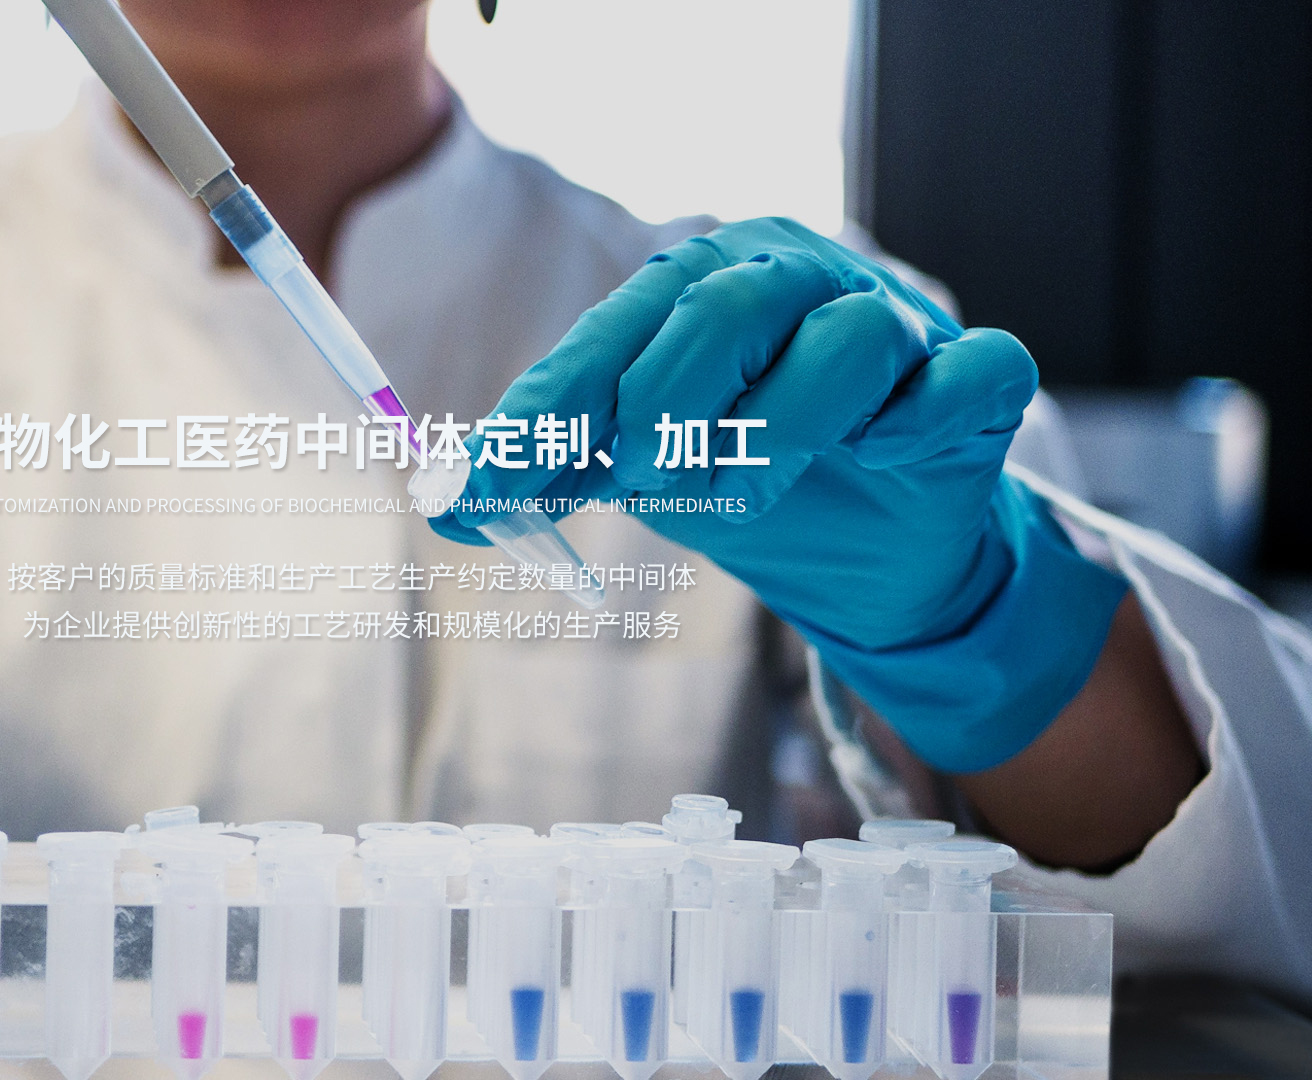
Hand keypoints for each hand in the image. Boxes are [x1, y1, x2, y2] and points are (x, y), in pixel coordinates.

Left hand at [433, 218, 1126, 771]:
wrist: (875, 549)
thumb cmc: (752, 476)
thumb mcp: (639, 472)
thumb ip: (554, 469)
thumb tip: (449, 501)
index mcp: (710, 284)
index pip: (619, 330)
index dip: (554, 405)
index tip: (490, 481)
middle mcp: (804, 281)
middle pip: (727, 306)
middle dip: (663, 401)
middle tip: (634, 477)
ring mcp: (899, 324)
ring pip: (845, 340)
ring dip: (776, 430)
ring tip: (737, 493)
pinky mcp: (976, 378)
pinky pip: (965, 375)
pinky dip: (916, 418)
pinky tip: (881, 453)